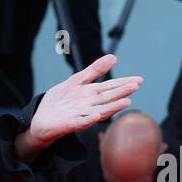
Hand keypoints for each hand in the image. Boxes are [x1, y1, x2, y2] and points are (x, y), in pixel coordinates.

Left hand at [26, 55, 142, 149]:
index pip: (111, 87)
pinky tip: (97, 115)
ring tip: (126, 102)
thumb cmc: (60, 101)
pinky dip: (89, 119)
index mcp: (91, 94)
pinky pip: (80, 122)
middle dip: (122, 92)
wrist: (42, 119)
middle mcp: (89, 105)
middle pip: (108, 97)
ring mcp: (80, 115)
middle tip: (135, 86)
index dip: (124, 83)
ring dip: (112, 107)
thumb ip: (94, 70)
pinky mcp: (69, 124)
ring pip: (99, 110)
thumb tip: (114, 57)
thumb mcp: (76, 81)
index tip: (139, 80)